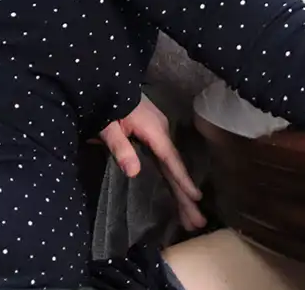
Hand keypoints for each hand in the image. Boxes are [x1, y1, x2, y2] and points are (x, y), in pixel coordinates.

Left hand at [97, 95, 205, 230]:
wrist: (107, 82)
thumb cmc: (107, 105)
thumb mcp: (109, 126)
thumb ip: (120, 147)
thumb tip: (135, 172)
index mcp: (154, 129)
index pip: (170, 159)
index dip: (182, 179)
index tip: (196, 197)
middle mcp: (162, 130)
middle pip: (175, 166)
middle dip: (185, 195)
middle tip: (197, 221)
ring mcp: (159, 131)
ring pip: (172, 164)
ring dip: (180, 190)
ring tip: (190, 217)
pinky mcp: (154, 133)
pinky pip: (166, 159)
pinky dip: (173, 177)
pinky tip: (176, 193)